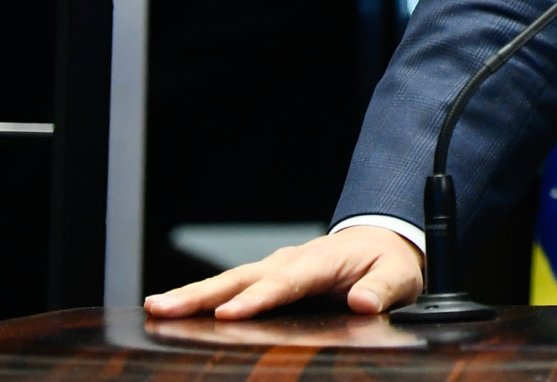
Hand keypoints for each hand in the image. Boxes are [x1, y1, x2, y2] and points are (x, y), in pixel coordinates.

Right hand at [144, 228, 424, 319]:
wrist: (380, 241)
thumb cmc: (388, 263)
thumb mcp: (401, 277)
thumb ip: (383, 289)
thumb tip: (363, 303)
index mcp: (321, 262)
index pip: (286, 282)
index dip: (257, 298)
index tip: (229, 314)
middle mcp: (290, 261)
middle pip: (241, 278)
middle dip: (202, 295)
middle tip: (163, 308)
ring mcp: (274, 268)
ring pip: (228, 281)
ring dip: (192, 295)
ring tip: (155, 308)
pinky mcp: (265, 278)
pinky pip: (230, 288)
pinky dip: (201, 298)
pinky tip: (172, 312)